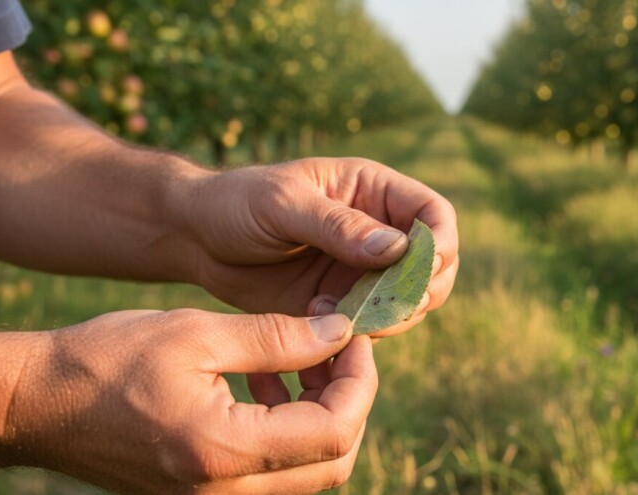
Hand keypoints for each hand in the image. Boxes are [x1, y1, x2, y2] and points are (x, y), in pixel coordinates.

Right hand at [1, 309, 375, 493]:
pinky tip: (265, 385)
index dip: (360, 382)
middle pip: (333, 461)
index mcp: (223, 450)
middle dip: (348, 400)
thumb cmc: (108, 360)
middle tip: (334, 349)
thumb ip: (278, 339)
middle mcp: (225, 493)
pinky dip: (288, 431)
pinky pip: (273, 474)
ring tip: (296, 360)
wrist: (40, 405)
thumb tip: (341, 336)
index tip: (355, 339)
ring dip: (320, 415)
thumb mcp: (198, 333)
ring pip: (308, 472)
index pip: (335, 432)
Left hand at [176, 158, 458, 336]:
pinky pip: (371, 325)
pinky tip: (320, 321)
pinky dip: (359, 332)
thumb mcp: (283, 204)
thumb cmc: (237, 203)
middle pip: (433, 266)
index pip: (433, 214)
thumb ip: (338, 225)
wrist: (196, 239)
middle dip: (421, 290)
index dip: (441, 242)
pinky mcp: (341, 304)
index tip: (427, 268)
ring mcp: (361, 271)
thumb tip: (397, 249)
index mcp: (373, 192)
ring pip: (407, 302)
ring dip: (390, 316)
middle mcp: (377, 233)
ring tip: (345, 316)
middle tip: (390, 307)